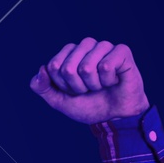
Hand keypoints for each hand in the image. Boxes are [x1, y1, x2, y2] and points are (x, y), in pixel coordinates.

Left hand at [28, 38, 148, 123]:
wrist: (114, 116)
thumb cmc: (88, 105)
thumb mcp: (59, 101)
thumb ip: (42, 87)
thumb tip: (42, 69)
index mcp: (69, 52)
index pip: (54, 66)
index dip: (63, 86)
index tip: (74, 90)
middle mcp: (85, 45)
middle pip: (68, 68)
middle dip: (77, 87)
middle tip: (89, 89)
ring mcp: (103, 46)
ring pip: (86, 67)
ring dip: (93, 85)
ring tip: (101, 85)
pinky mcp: (121, 51)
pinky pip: (106, 66)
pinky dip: (108, 81)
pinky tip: (114, 81)